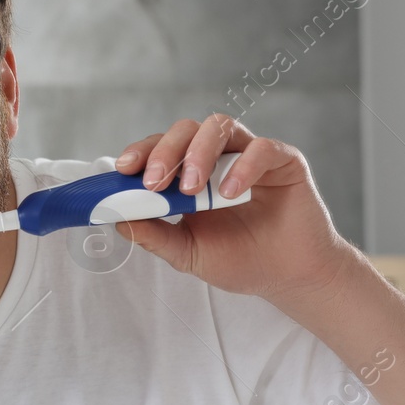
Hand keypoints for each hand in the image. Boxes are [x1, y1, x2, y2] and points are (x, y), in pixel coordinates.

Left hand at [113, 116, 351, 301]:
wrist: (287, 278)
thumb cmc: (239, 261)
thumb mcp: (187, 252)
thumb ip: (154, 235)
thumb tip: (117, 219)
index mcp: (190, 174)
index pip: (161, 148)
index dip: (141, 152)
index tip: (123, 170)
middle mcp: (218, 157)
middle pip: (186, 129)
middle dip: (165, 151)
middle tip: (154, 181)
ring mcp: (250, 155)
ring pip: (219, 127)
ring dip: (198, 153)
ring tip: (192, 189)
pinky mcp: (283, 160)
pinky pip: (262, 148)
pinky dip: (243, 166)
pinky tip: (232, 192)